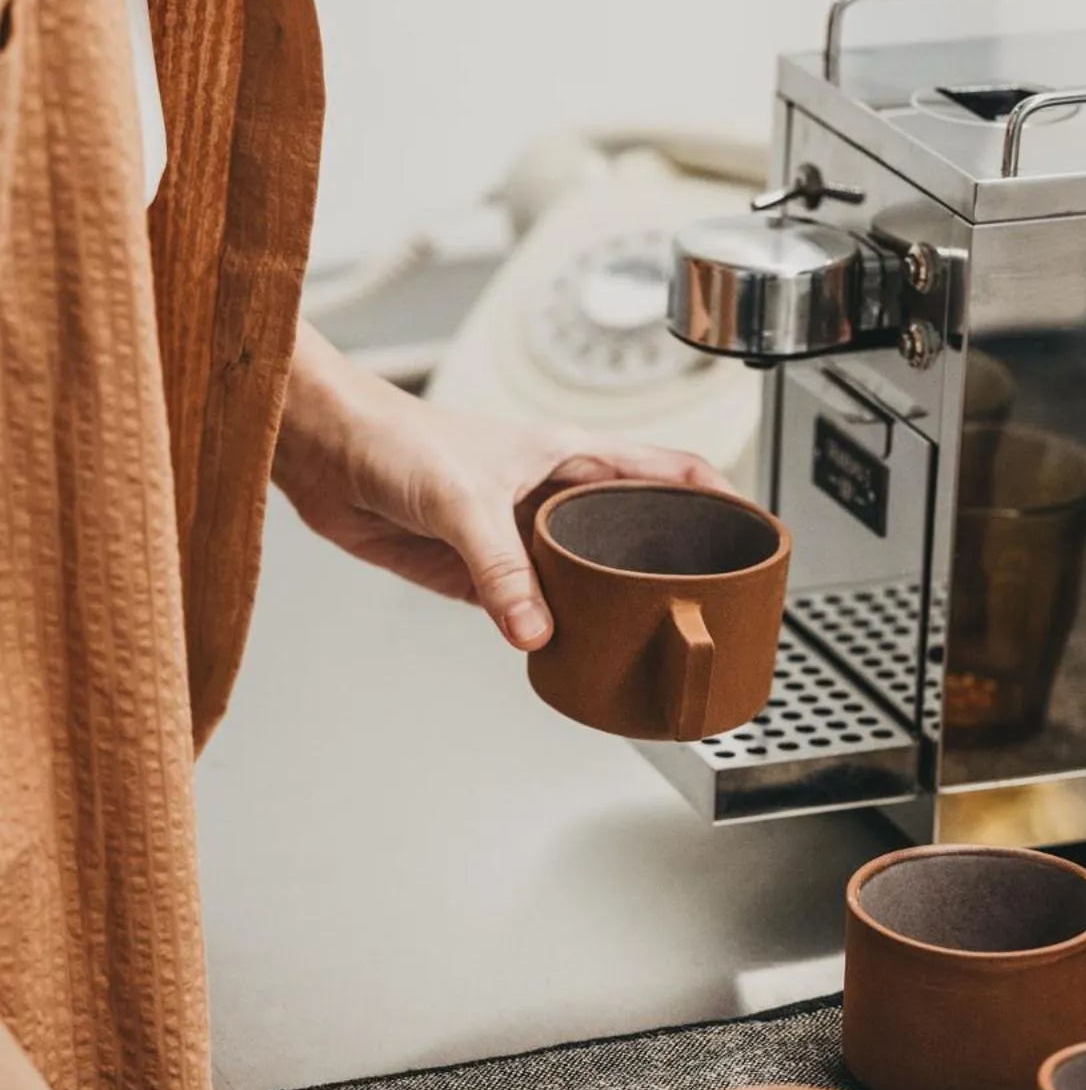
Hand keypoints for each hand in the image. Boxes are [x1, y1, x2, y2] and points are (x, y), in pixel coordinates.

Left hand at [273, 322, 732, 649]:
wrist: (326, 453)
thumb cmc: (392, 437)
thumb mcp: (461, 500)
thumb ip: (500, 568)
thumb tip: (535, 629)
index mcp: (573, 459)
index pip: (669, 472)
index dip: (720, 500)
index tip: (756, 535)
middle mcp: (555, 498)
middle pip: (637, 534)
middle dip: (674, 566)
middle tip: (708, 610)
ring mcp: (522, 538)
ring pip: (587, 577)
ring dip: (612, 606)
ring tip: (647, 642)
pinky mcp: (484, 573)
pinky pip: (534, 607)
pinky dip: (556, 630)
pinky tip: (571, 652)